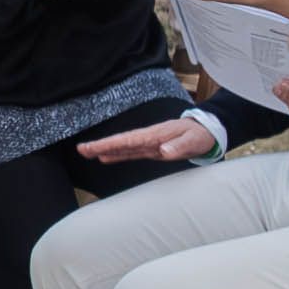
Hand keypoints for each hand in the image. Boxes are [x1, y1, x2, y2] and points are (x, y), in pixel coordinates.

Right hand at [76, 115, 217, 165]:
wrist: (207, 131)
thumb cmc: (200, 135)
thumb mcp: (193, 141)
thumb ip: (179, 146)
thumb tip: (162, 151)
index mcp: (155, 135)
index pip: (128, 140)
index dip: (110, 144)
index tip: (94, 147)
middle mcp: (148, 138)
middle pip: (120, 142)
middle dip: (100, 146)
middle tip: (81, 150)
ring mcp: (148, 143)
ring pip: (123, 147)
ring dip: (105, 150)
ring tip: (86, 153)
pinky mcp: (151, 149)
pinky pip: (131, 152)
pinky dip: (117, 154)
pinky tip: (106, 158)